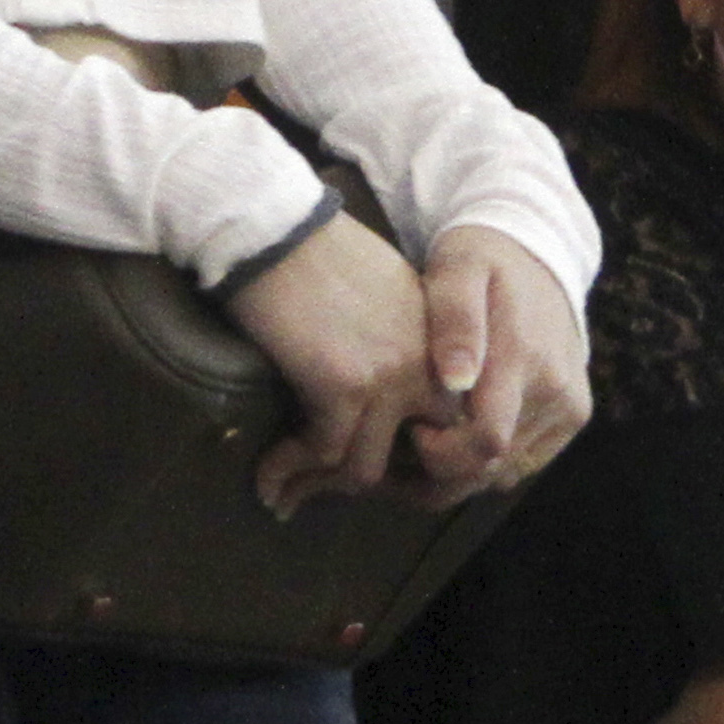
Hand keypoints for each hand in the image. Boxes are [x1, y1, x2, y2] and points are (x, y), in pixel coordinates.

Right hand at [220, 213, 436, 510]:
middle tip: (326, 491)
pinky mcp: (344, 385)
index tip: (371, 473)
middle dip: (376, 486)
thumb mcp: (390, 304)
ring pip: (365, 468)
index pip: (454, 427)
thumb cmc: (318, 258)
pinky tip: (269, 480)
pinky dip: (291, 473)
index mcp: (446, 342)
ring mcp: (393, 376)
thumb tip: (385, 415)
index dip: (416, 464)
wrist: (275, 230)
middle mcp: (432, 363)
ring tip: (286, 494)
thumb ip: (403, 353)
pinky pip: (323, 453)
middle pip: (421, 459)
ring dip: (320, 487)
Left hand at [399, 225, 588, 501]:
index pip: (485, 444)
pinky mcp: (574, 415)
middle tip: (400, 448)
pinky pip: (523, 464)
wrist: (540, 250)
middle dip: (438, 476)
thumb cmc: (483, 260)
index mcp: (522, 357)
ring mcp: (569, 406)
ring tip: (425, 439)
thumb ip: (456, 320)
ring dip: (461, 473)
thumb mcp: (459, 270)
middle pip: (491, 470)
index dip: (439, 455)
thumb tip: (457, 380)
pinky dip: (487, 464)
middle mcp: (556, 390)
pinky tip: (458, 435)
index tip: (410, 429)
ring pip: (505, 474)